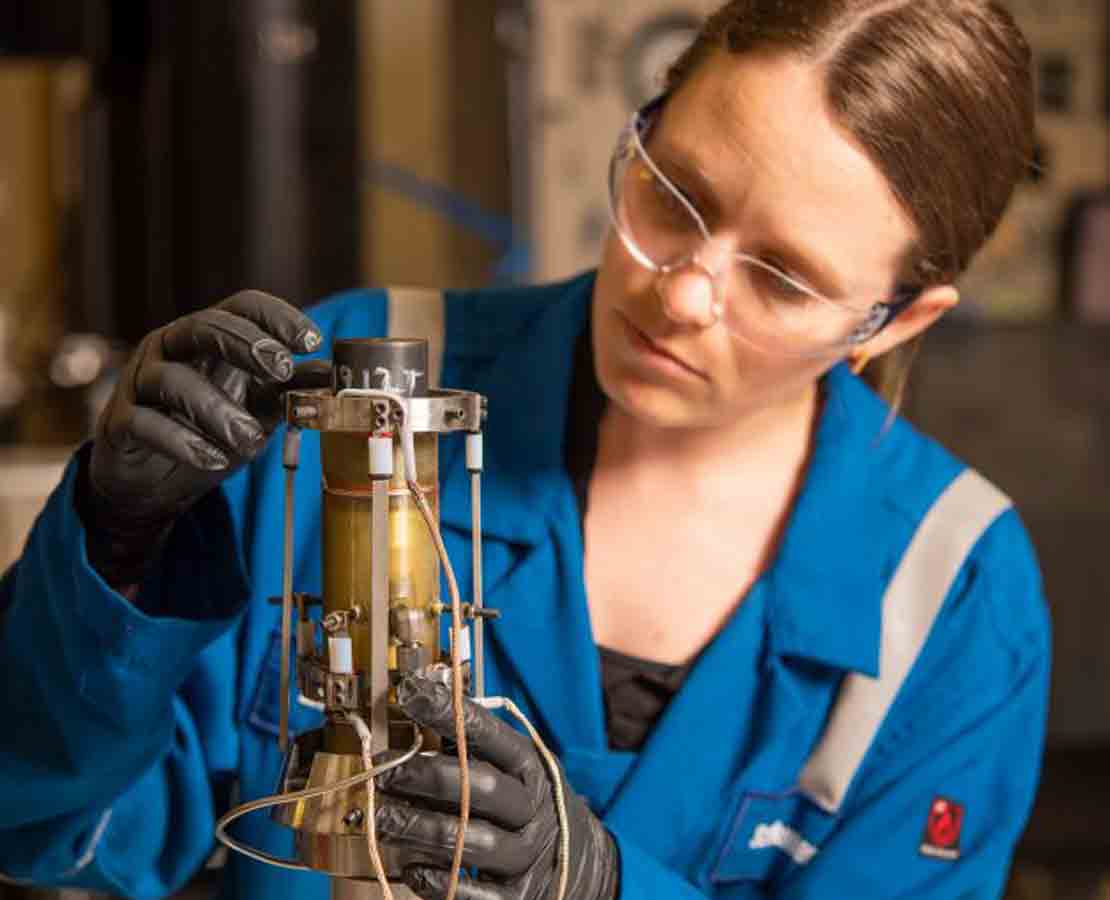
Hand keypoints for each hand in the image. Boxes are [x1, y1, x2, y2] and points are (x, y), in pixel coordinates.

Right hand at [81, 290, 328, 585]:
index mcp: (209, 337)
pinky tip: (212, 460)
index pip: (242, 306)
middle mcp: (172, 348)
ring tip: (251, 442)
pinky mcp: (120, 422)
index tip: (312, 340)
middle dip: (246, 344)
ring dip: (217, 409)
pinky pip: (145, 423)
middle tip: (282, 369)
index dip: (277, 317)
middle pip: (204, 326)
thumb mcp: (258, 409)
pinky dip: (181, 441)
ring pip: (173, 379)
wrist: (150, 482)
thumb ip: (289, 392)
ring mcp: (141, 382)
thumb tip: (334, 376)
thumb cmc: (208, 431)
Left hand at [374, 675, 619, 899]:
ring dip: (417, 828)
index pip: (488, 734)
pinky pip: (472, 894)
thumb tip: (420, 695)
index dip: (447, 713)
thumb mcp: (512, 766)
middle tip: (383, 771)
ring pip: (468, 841)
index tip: (408, 694)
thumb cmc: (524, 801)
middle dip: (423, 777)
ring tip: (380, 818)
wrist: (576, 861)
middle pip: (477, 787)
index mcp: (529, 765)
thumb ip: (471, 742)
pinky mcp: (518, 897)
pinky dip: (437, 881)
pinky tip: (411, 868)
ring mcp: (526, 854)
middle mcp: (532, 807)